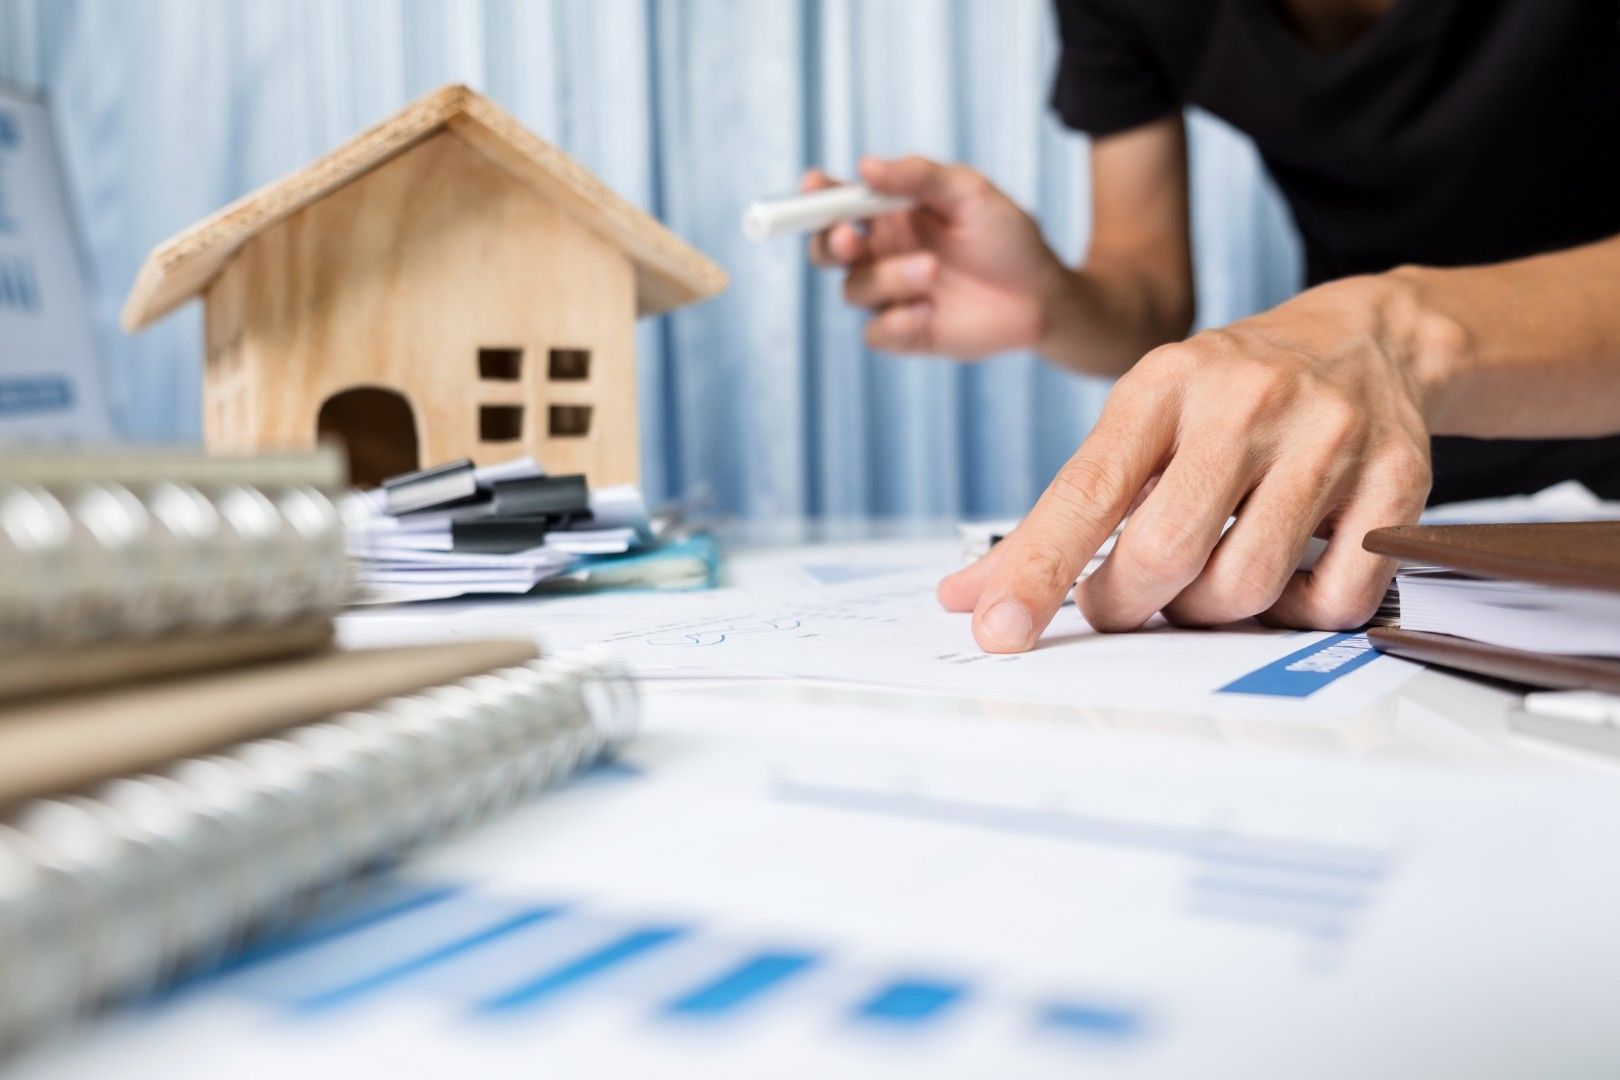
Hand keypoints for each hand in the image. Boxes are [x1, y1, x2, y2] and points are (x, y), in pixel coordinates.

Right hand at [806, 157, 1066, 357]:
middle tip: (852, 236)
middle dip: (828, 243)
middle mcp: (881, 254)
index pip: (836, 203)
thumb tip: (864, 166)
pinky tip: (928, 312)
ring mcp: (891, 296)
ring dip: (888, 277)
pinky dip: (895, 321)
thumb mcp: (970, 192)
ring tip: (933, 270)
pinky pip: (875, 332)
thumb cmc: (1006, 236)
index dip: (815, 196)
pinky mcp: (906, 333)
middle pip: (825, 250)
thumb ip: (919, 176)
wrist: (1041, 294)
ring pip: (854, 289)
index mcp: (887, 215)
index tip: (813, 185)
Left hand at [937, 275, 1440, 647]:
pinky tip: (1284, 576)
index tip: (997, 631)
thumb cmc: (1228, 396)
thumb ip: (1060, 512)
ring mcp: (1329, 438)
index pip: (1086, 492)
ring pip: (1244, 586)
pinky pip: (1332, 599)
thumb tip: (968, 595)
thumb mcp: (1139, 423)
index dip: (1036, 571)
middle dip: (1127, 603)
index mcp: (1163, 384)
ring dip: (1207, 613)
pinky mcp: (1398, 481)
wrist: (1368, 337)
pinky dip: (1296, 614)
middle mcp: (1246, 402)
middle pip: (1166, 553)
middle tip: (1123, 601)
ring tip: (1204, 579)